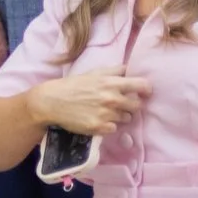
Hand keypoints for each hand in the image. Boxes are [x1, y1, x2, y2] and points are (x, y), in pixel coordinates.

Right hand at [31, 67, 151, 137]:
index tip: (144, 92)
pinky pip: (114, 128)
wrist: (51, 102)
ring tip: (105, 111)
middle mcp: (112, 99)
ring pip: (126, 118)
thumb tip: (130, 69)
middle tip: (120, 104)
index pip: (142, 85)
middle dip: (131, 104)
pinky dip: (109, 125)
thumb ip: (114, 71)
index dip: (146, 89)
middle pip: (137, 105)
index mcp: (111, 83)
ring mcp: (107, 115)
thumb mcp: (92, 73)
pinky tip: (98, 119)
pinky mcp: (100, 128)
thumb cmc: (72, 85)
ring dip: (119, 115)